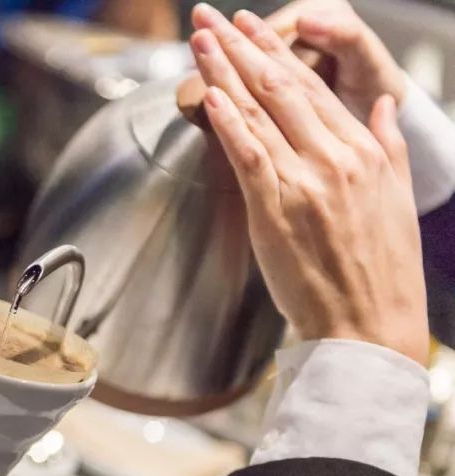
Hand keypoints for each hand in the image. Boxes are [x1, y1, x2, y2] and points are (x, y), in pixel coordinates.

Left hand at [190, 4, 427, 365]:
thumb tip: (380, 107)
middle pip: (279, 88)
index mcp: (362, 150)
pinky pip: (249, 153)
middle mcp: (335, 157)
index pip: (310, 87)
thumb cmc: (379, 270)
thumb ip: (387, 144)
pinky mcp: (278, 208)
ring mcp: (306, 180)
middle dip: (240, 47)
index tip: (248, 27)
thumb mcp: (397, 196)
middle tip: (209, 17)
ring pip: (259, 112)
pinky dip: (228, 120)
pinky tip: (210, 92)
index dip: (274, 52)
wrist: (370, 323)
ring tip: (199, 38)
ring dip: (223, 70)